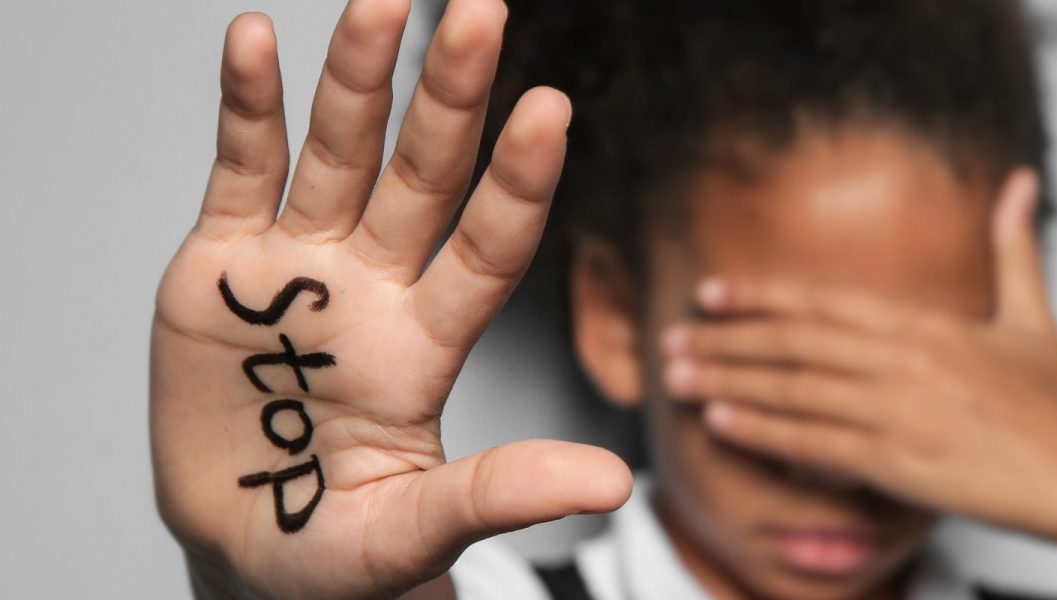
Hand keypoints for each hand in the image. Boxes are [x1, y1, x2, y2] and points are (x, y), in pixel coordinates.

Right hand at [151, 2, 627, 596]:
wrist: (241, 547)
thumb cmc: (332, 551)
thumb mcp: (412, 535)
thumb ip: (498, 496)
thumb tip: (615, 486)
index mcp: (428, 347)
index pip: (488, 247)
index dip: (519, 182)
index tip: (553, 110)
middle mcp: (374, 291)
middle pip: (424, 178)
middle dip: (451, 98)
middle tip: (484, 11)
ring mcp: (300, 270)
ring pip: (339, 155)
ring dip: (358, 76)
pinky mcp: (222, 268)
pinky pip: (242, 172)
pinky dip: (248, 108)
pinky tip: (254, 40)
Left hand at [657, 170, 1056, 541]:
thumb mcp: (1033, 315)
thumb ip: (1013, 247)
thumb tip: (1021, 181)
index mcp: (927, 325)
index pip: (824, 303)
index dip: (761, 297)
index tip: (713, 292)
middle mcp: (904, 363)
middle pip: (794, 344)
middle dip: (725, 340)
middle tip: (672, 337)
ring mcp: (897, 413)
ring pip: (793, 391)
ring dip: (727, 383)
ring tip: (677, 378)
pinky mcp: (897, 463)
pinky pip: (815, 444)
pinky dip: (763, 431)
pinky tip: (722, 423)